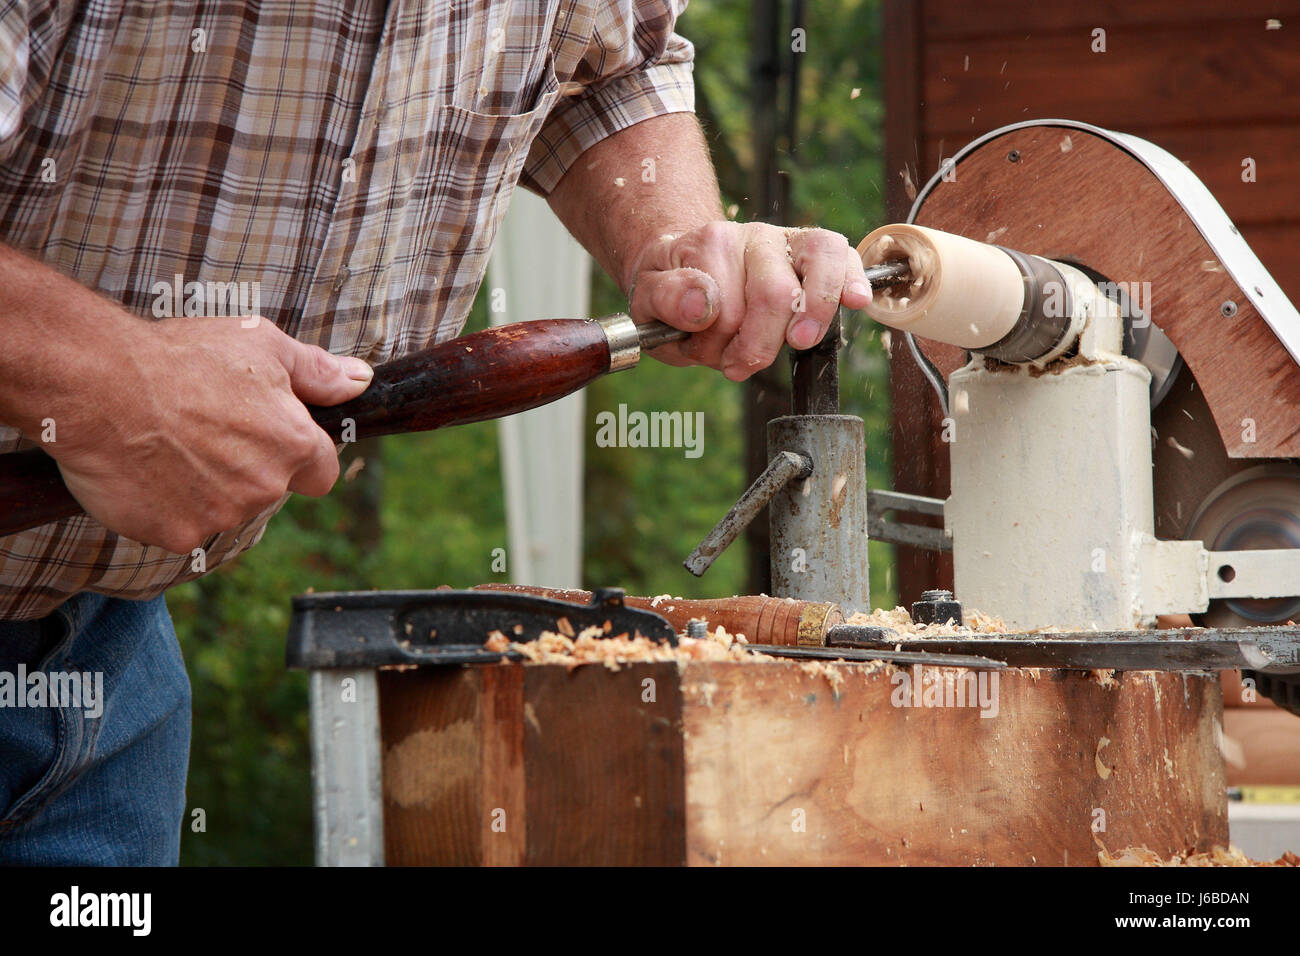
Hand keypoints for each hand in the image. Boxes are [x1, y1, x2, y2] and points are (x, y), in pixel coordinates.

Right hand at [48, 316, 372, 552]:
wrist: (98, 383)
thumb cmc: (180, 356)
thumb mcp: (262, 345)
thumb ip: (317, 372)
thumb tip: (362, 381)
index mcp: (294, 444)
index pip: (321, 473)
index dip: (299, 456)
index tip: (270, 439)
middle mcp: (265, 486)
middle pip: (269, 490)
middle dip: (246, 467)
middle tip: (203, 428)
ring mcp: (220, 515)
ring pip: (224, 510)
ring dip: (205, 487)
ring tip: (169, 442)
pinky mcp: (176, 536)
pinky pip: (180, 526)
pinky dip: (165, 505)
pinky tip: (145, 468)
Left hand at [625, 221, 872, 380]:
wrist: (684, 267)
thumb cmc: (670, 289)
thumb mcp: (647, 297)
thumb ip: (667, 299)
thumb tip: (702, 307)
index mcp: (711, 244)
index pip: (725, 306)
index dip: (715, 343)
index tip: (700, 354)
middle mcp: (754, 236)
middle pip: (775, 295)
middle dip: (757, 344)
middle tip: (736, 363)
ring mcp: (787, 241)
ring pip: (817, 267)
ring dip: (812, 315)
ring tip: (797, 341)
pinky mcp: (813, 253)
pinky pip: (841, 255)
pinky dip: (851, 279)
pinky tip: (856, 301)